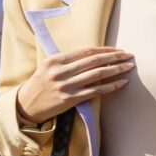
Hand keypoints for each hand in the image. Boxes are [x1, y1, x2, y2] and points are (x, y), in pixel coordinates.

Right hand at [14, 44, 133, 125]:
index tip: (118, 49)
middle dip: (115, 57)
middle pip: (94, 61)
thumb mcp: (49, 67)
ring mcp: (65, 86)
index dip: (105, 49)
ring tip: (129, 67)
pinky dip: (111, 86)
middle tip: (129, 55)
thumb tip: (95, 55)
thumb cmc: (41, 84)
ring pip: (97, 75)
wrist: (26, 105)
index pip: (86, 51)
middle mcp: (60, 71)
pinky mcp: (70, 99)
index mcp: (55, 60)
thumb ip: (68, 60)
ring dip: (117, 70)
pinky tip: (122, 82)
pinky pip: (96, 91)